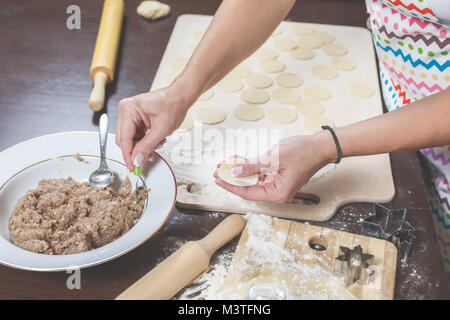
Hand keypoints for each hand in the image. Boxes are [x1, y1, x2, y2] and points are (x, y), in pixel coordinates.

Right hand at [116, 84, 193, 170]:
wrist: (180, 96)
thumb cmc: (173, 105)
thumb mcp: (162, 129)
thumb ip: (147, 146)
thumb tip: (137, 160)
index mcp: (129, 109)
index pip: (124, 138)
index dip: (128, 155)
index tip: (132, 167)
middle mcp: (126, 110)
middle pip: (124, 139)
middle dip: (136, 151)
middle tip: (146, 159)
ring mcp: (130, 113)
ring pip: (130, 138)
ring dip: (142, 146)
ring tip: (157, 145)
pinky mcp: (135, 117)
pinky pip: (136, 134)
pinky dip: (145, 141)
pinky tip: (156, 140)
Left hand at [214, 133, 336, 202]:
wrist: (320, 146)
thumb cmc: (303, 152)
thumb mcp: (273, 158)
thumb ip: (252, 166)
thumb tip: (234, 171)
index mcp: (277, 193)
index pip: (248, 193)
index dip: (231, 186)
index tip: (218, 179)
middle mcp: (277, 192)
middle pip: (248, 187)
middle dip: (232, 178)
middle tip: (217, 170)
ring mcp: (277, 184)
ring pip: (252, 179)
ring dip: (239, 171)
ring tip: (224, 164)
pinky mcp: (278, 176)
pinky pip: (259, 173)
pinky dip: (249, 167)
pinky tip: (237, 160)